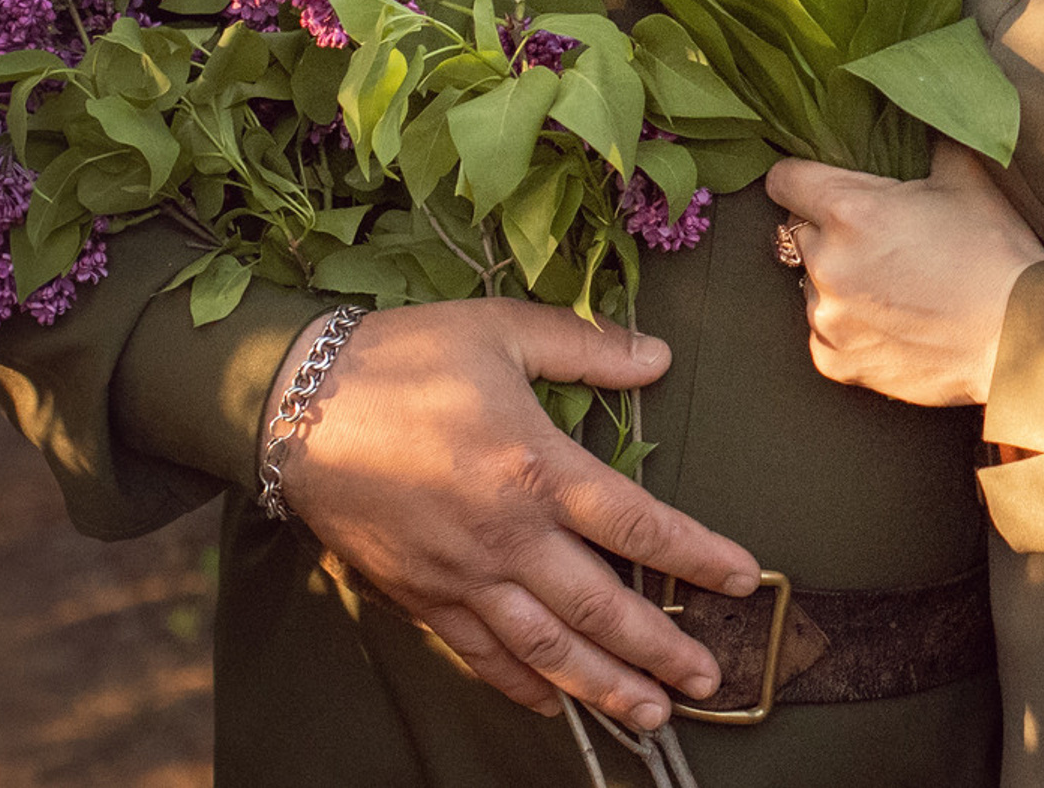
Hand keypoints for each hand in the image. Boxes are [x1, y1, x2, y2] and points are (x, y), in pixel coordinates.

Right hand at [268, 300, 761, 735]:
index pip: (637, 525)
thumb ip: (585, 347)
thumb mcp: (503, 328)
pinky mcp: (418, 596)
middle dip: (660, 649)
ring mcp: (459, 575)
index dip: (696, 555)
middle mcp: (505, 536)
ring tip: (650, 715)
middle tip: (710, 680)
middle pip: (599, 607)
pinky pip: (479, 654)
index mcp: (536, 468)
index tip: (744, 578)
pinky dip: (521, 684)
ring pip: (544, 647)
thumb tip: (657, 355)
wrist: (299, 405)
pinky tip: (552, 702)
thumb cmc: (406, 357)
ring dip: (602, 685)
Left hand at [766, 140, 1043, 408]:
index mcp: (850, 210)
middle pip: (798, 231)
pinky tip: (891, 320)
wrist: (1018, 334)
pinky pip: (824, 332)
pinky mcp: (836, 361)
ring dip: (837, 279)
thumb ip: (926, 137)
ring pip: (811, 284)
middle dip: (827, 229)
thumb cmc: (994, 251)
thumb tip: (919, 105)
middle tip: (878, 237)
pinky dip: (847, 325)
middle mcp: (827, 264)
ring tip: (891, 283)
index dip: (803, 176)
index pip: (784, 179)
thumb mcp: (964, 175)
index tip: (819, 182)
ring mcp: (828, 319)